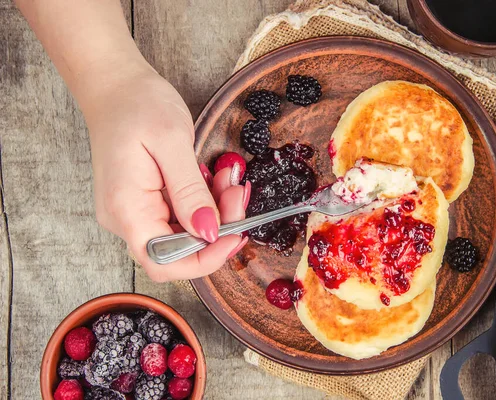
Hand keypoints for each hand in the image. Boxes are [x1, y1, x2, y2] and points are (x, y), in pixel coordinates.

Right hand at [84, 63, 249, 281]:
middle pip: (179, 250)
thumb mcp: (171, 142)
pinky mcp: (144, 202)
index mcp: (127, 209)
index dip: (205, 258)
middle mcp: (125, 219)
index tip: (236, 234)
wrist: (115, 84)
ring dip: (215, 212)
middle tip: (237, 192)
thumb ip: (190, 192)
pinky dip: (204, 202)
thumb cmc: (137, 104)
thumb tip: (208, 232)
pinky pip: (180, 215)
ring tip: (227, 178)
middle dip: (217, 228)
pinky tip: (214, 179)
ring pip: (184, 232)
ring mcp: (134, 211)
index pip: (165, 262)